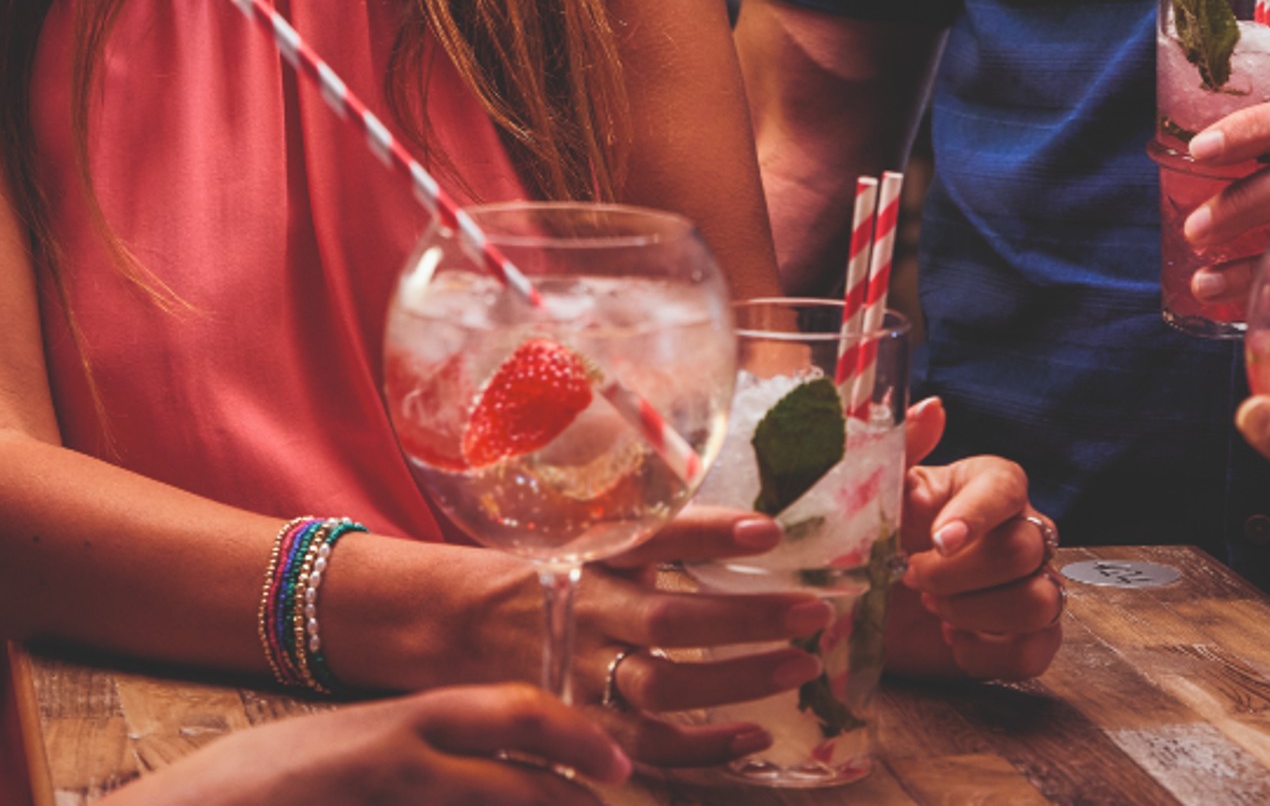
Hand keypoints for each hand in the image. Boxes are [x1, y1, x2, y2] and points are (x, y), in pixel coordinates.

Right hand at [111, 684, 628, 803]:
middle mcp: (400, 753)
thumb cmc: (265, 782)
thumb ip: (413, 747)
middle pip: (516, 768)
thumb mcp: (348, 749)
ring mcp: (384, 794)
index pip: (513, 713)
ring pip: (493, 798)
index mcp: (402, 720)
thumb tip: (480, 760)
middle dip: (574, 793)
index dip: (575, 736)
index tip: (616, 761)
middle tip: (611, 800)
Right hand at [567, 508, 838, 768]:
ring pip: (664, 686)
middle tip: (814, 611)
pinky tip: (755, 736)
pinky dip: (702, 748)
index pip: (655, 539)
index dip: (711, 535)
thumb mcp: (589, 533)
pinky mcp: (583, 724)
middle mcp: (588, 612)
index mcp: (591, 553)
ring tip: (801, 666)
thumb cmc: (546, 569)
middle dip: (747, 618)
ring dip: (737, 681)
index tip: (770, 530)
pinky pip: (647, 745)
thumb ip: (655, 528)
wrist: (455, 623)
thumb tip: (752, 522)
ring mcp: (583, 673)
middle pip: (670, 622)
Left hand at [885, 396, 1064, 680]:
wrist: (866, 608)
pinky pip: (1037, 650)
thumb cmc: (876, 540)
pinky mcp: (1028, 636)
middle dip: (960, 575)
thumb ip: (905, 448)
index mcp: (986, 486)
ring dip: (977, 613)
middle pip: (1024, 550)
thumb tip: (933, 408)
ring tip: (935, 609)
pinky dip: (988, 653)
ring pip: (1040, 601)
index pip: (1007, 487)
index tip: (939, 540)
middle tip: (914, 579)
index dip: (977, 514)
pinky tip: (953, 640)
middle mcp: (1020, 529)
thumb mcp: (879, 492)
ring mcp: (1031, 584)